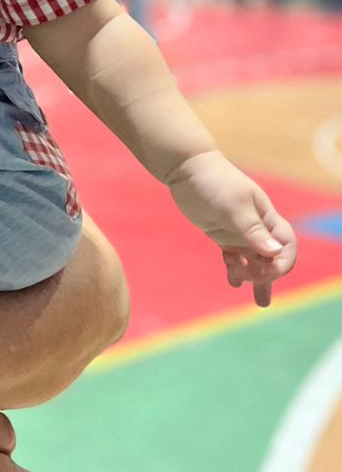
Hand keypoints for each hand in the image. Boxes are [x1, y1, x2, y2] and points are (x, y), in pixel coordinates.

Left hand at [166, 152, 297, 306]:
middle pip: (273, 257)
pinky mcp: (223, 235)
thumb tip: (275, 252)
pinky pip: (235, 258)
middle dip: (269, 274)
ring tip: (260, 302)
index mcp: (266, 218)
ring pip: (255, 261)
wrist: (187, 169)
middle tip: (253, 281)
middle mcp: (257, 227)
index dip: (282, 262)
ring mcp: (240, 232)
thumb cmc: (214, 182)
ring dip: (258, 280)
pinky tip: (233, 282)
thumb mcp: (234, 206)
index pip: (286, 245)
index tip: (267, 272)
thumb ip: (253, 229)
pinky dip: (237, 270)